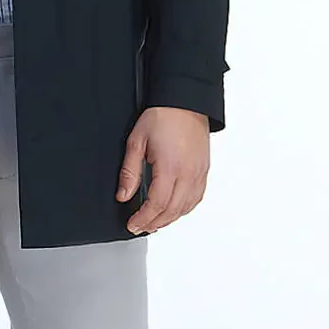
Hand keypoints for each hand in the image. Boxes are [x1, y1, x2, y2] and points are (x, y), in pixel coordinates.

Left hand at [116, 107, 210, 233]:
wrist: (185, 102)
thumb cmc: (163, 116)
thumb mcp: (136, 141)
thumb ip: (129, 172)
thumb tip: (124, 195)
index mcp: (170, 167)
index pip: (156, 205)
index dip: (143, 219)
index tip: (133, 224)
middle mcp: (188, 174)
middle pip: (171, 211)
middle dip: (154, 223)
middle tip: (140, 226)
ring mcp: (199, 173)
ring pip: (186, 208)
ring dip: (169, 219)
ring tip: (154, 222)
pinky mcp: (204, 170)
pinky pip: (196, 198)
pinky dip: (184, 209)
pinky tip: (174, 210)